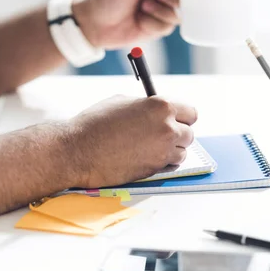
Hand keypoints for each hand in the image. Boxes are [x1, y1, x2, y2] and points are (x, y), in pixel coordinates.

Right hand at [67, 95, 196, 188]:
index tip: (175, 119)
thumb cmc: (95, 123)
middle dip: (177, 134)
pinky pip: (171, 165)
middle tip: (161, 134)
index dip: (182, 116)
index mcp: (161, 106)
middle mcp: (167, 127)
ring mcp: (163, 150)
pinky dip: (163, 163)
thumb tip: (155, 111)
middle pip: (189, 133)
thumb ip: (145, 106)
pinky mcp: (155, 169)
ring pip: (182, 151)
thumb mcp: (122, 102)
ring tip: (150, 147)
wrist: (79, 150)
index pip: (190, 112)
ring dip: (171, 150)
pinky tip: (147, 157)